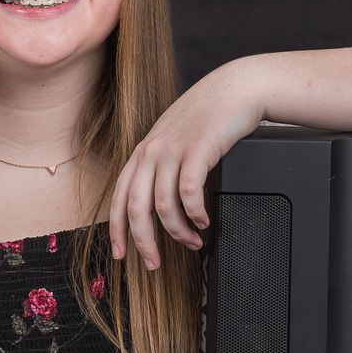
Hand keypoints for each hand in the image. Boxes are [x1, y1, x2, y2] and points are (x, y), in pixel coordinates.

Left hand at [108, 59, 264, 267]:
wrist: (234, 88)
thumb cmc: (207, 117)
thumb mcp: (173, 140)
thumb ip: (161, 167)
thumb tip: (158, 207)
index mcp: (142, 153)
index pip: (119, 198)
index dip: (117, 230)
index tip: (122, 255)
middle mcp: (152, 152)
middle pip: (137, 208)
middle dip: (144, 242)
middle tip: (155, 264)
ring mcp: (173, 150)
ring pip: (165, 206)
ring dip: (178, 232)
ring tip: (192, 241)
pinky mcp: (197, 149)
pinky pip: (190, 192)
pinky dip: (196, 213)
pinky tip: (204, 220)